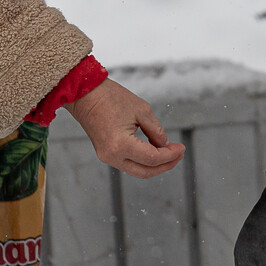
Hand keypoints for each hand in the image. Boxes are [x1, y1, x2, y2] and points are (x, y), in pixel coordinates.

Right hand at [64, 79, 183, 179]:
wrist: (84, 93)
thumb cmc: (110, 97)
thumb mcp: (141, 110)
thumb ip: (156, 130)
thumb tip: (165, 145)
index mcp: (120, 145)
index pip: (152, 158)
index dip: (170, 155)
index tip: (181, 148)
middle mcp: (112, 156)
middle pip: (145, 171)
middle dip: (165, 165)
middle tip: (179, 154)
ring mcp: (107, 156)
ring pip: (136, 170)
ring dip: (154, 164)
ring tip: (170, 153)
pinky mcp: (105, 153)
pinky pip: (128, 163)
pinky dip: (143, 160)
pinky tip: (155, 151)